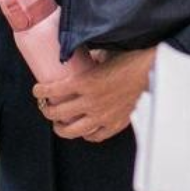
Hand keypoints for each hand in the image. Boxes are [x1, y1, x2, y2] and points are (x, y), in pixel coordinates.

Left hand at [32, 47, 154, 141]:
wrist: (152, 69)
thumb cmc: (129, 57)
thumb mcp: (103, 53)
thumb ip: (88, 59)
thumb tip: (77, 57)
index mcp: (85, 82)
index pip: (53, 90)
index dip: (40, 91)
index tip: (37, 90)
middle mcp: (91, 102)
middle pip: (58, 113)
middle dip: (47, 110)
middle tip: (46, 106)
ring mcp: (102, 115)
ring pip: (73, 131)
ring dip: (61, 128)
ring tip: (59, 124)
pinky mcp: (115, 123)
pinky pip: (95, 136)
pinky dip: (87, 135)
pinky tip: (84, 131)